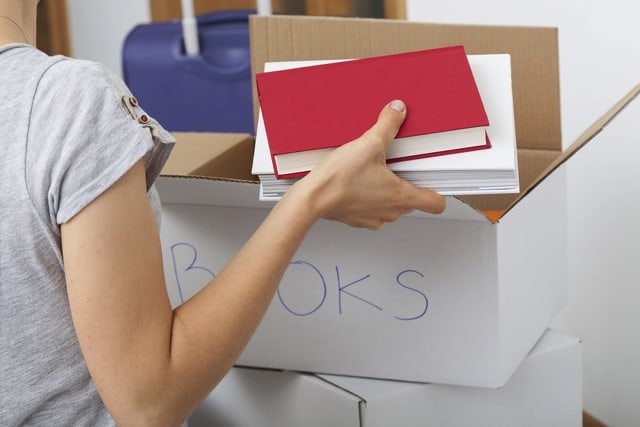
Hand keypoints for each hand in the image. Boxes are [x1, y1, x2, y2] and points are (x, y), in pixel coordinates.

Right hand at [288, 100, 445, 228]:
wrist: (312, 198)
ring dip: (386, 190)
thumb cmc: (338, 180)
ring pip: (391, 205)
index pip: (436, 203)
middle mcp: (390, 212)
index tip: (434, 181)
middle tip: (394, 166)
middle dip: (405, 182)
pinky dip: (368, 196)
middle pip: (412, 201)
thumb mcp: (368, 144)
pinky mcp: (358, 219)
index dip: (438, 191)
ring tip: (372, 172)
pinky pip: (372, 208)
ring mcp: (374, 218)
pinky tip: (358, 181)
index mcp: (401, 197)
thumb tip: (397, 112)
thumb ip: (387, 125)